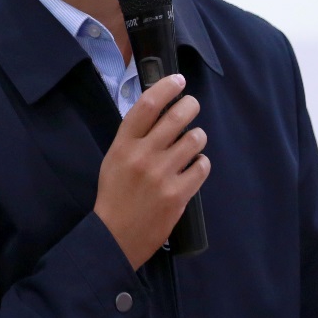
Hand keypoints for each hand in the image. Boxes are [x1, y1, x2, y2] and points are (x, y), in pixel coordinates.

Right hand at [93, 74, 210, 269]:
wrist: (115, 237)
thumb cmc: (115, 194)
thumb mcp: (114, 158)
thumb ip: (134, 137)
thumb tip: (160, 110)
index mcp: (124, 144)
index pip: (147, 105)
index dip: (166, 87)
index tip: (178, 80)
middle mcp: (143, 155)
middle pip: (178, 116)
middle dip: (191, 105)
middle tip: (192, 106)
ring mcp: (162, 175)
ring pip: (195, 139)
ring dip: (197, 137)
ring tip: (191, 144)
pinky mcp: (178, 195)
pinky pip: (203, 166)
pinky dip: (201, 163)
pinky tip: (193, 167)